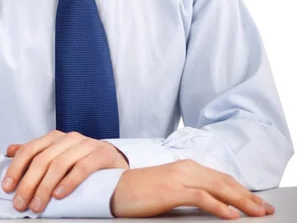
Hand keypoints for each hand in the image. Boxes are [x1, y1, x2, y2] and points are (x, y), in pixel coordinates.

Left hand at [2, 129, 128, 212]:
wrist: (114, 163)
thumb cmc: (82, 161)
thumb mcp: (57, 155)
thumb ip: (35, 153)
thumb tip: (9, 150)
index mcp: (55, 138)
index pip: (30, 149)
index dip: (16, 168)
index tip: (7, 187)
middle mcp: (69, 138)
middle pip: (43, 159)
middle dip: (28, 183)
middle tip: (20, 203)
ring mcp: (86, 144)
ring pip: (60, 164)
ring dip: (45, 187)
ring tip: (37, 205)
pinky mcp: (102, 154)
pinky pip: (83, 167)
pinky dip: (69, 182)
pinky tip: (59, 195)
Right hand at [110, 159, 274, 219]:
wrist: (116, 188)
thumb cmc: (142, 191)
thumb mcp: (171, 188)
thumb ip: (190, 190)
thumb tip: (214, 202)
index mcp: (187, 167)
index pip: (221, 177)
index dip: (242, 189)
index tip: (258, 202)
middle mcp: (186, 168)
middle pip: (224, 181)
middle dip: (248, 196)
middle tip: (265, 209)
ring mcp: (179, 177)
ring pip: (218, 187)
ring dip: (241, 200)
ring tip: (256, 212)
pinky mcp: (172, 190)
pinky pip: (202, 197)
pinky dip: (219, 206)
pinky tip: (231, 214)